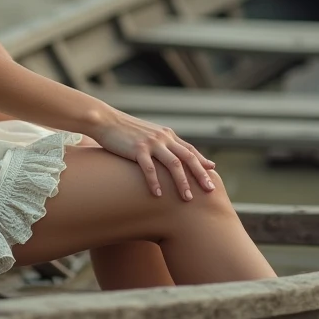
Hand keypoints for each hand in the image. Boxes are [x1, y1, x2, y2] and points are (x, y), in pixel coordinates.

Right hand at [90, 107, 217, 200]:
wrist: (105, 120)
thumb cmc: (125, 131)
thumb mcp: (148, 134)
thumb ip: (160, 143)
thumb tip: (169, 155)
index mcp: (167, 135)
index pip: (189, 149)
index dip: (201, 161)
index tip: (212, 171)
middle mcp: (163, 138)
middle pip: (187, 158)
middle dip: (200, 174)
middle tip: (210, 190)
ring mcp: (151, 143)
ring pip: (173, 164)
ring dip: (182, 182)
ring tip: (187, 198)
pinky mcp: (137, 149)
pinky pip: (149, 168)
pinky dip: (155, 182)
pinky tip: (158, 195)